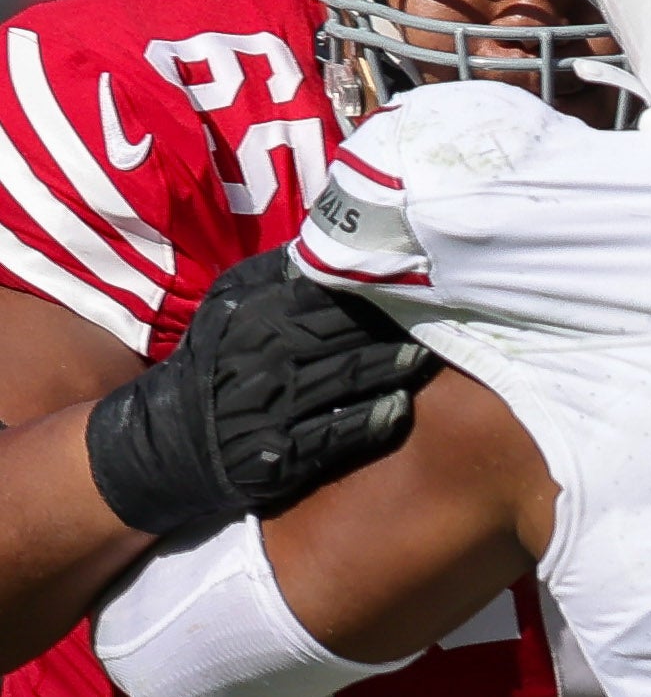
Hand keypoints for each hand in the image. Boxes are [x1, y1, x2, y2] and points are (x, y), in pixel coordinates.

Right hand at [87, 249, 436, 550]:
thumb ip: (272, 281)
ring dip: (387, 369)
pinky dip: (367, 421)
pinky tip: (399, 408)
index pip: (316, 294)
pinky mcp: (279, 451)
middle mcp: (261, 358)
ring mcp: (271, 406)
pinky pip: (331, 434)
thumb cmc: (213, 367)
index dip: (363, 286)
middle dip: (385, 325)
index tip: (407, 274)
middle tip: (437, 314)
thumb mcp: (228, 313)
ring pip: (341, 381)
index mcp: (251, 318)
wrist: (166, 440)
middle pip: (335, 333)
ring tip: (425, 356)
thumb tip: (318, 245)